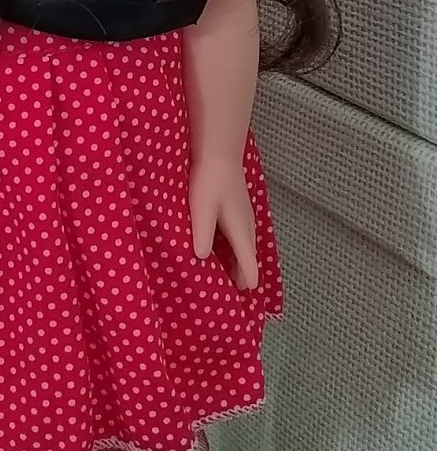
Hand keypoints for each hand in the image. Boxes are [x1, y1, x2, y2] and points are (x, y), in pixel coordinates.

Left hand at [188, 158, 258, 291]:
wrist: (219, 153)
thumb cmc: (209, 181)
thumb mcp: (202, 210)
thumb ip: (203, 234)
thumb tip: (203, 259)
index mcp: (240, 230)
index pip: (248, 261)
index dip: (247, 279)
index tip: (245, 297)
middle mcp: (247, 225)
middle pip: (249, 255)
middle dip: (245, 274)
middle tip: (238, 292)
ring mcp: (246, 215)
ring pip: (247, 244)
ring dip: (242, 260)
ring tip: (235, 275)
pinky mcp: (240, 207)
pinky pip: (244, 235)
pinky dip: (239, 247)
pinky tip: (229, 246)